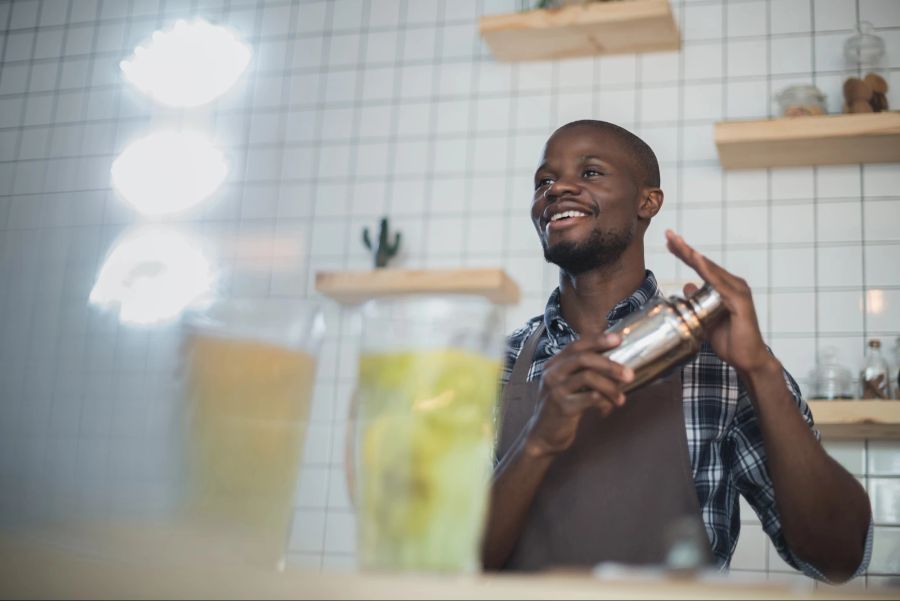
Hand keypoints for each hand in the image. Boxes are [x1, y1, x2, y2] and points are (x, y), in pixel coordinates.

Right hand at [527, 334, 633, 456]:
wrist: (543, 436)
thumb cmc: (561, 408)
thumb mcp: (567, 386)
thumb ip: (582, 372)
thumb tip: (615, 362)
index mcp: (554, 364)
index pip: (577, 345)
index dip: (598, 340)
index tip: (618, 339)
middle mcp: (552, 373)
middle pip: (584, 358)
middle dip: (610, 364)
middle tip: (629, 374)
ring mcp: (556, 390)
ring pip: (589, 377)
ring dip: (611, 387)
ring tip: (621, 399)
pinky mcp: (562, 407)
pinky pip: (591, 398)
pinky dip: (605, 402)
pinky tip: (607, 410)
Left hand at [665, 229, 773, 374]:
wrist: (747, 359)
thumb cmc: (729, 340)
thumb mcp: (705, 318)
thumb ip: (696, 302)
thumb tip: (686, 285)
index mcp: (723, 288)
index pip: (700, 267)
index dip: (685, 254)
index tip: (669, 241)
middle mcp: (732, 285)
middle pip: (704, 264)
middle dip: (685, 249)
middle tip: (669, 234)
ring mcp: (737, 291)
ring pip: (711, 270)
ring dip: (694, 256)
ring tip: (679, 243)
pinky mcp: (740, 301)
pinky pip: (721, 284)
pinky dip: (709, 272)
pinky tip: (698, 261)